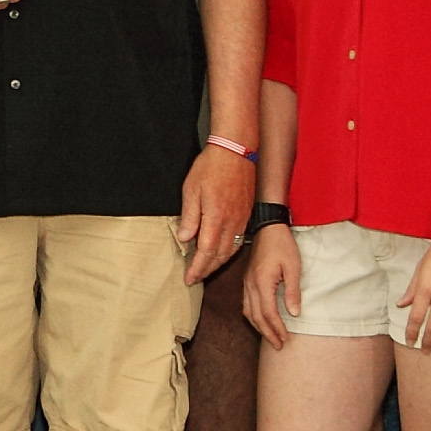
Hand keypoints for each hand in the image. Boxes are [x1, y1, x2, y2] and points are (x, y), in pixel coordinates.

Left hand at [173, 143, 251, 280]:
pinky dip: (228, 252)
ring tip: (206, 270)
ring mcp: (241, 219)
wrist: (236, 151)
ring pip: (231, 250)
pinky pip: (238, 240)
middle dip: (206, 270)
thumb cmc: (211, 167)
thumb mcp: (191, 190)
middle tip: (195, 279)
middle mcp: (232, 222)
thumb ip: (189, 217)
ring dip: (218, 263)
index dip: (197, 268)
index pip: (206, 252)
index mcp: (216, 217)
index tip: (189, 278)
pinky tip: (221, 253)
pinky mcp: (246, 214)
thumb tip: (185, 239)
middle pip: (220, 256)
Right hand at [240, 221, 301, 348]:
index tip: (286, 339)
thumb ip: (293, 291)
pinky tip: (260, 321)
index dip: (277, 328)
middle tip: (279, 345)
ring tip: (270, 337)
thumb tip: (294, 313)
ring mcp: (246, 283)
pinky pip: (246, 304)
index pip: (268, 313)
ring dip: (259, 327)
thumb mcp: (293, 267)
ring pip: (248, 311)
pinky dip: (252, 316)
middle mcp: (250, 285)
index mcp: (262, 282)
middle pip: (256, 316)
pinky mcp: (247, 280)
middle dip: (267, 333)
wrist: (268, 227)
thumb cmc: (283, 245)